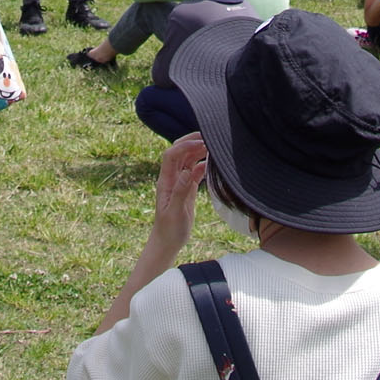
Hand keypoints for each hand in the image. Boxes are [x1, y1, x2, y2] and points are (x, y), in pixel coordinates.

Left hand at [150, 134, 207, 255]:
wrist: (167, 243)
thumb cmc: (169, 230)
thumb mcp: (174, 212)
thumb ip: (180, 191)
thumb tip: (186, 171)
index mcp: (165, 182)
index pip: (171, 155)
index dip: (184, 146)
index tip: (200, 143)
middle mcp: (171, 179)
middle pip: (179, 153)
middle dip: (191, 142)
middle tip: (209, 137)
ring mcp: (179, 183)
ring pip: (187, 161)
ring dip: (198, 152)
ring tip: (214, 147)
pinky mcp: (187, 190)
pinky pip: (194, 172)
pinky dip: (202, 165)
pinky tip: (212, 164)